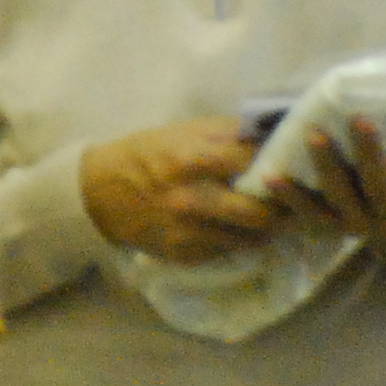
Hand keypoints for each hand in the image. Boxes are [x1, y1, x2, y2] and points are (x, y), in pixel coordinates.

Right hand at [80, 120, 279, 263]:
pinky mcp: (183, 254)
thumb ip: (228, 133)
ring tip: (262, 215)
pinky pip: (226, 250)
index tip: (288, 166)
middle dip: (280, 208)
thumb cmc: (145, 154)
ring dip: (262, 228)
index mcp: (190, 160)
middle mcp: (190, 200)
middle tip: (287, 201)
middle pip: (261, 213)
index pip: (254, 165)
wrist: (96, 193)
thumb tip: (277, 132)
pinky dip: (234, 239)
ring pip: (250, 238)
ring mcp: (186, 231)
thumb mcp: (182, 132)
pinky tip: (227, 227)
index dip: (279, 164)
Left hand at [280, 87, 385, 264]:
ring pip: (343, 199)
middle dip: (371, 155)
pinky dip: (290, 199)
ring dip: (326, 170)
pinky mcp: (337, 227)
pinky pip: (311, 215)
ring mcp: (364, 223)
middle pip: (382, 185)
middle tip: (359, 119)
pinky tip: (268, 177)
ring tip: (313, 137)